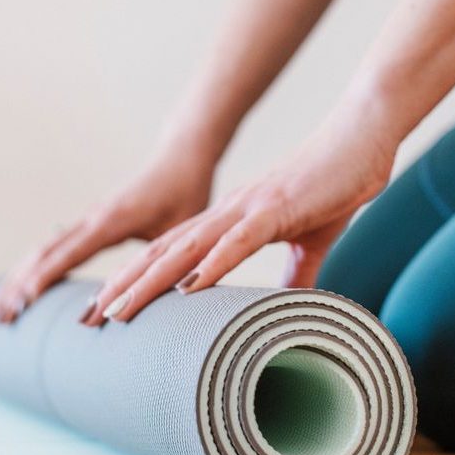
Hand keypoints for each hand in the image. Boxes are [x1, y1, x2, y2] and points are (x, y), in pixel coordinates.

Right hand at [0, 141, 215, 321]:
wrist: (181, 157)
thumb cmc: (187, 193)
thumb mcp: (183, 228)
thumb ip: (169, 259)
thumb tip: (166, 296)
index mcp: (112, 220)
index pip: (70, 253)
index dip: (46, 278)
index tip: (23, 302)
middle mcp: (93, 218)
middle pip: (44, 254)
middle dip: (18, 287)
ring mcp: (89, 220)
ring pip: (44, 252)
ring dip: (18, 280)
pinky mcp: (92, 223)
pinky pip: (55, 248)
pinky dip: (33, 269)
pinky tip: (21, 289)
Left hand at [81, 92, 399, 325]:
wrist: (363, 137)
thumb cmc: (336, 185)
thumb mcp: (311, 240)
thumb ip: (295, 273)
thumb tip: (288, 306)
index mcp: (231, 221)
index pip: (173, 254)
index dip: (139, 279)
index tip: (112, 309)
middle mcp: (229, 213)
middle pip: (164, 252)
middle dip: (126, 285)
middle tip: (91, 318)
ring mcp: (249, 209)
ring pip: (188, 248)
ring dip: (151, 280)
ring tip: (118, 309)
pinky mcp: (278, 208)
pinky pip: (240, 241)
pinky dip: (213, 264)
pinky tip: (190, 287)